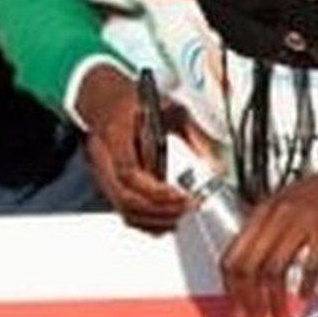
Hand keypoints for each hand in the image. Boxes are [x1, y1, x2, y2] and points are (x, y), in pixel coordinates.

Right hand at [75, 65, 198, 233]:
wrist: (102, 96)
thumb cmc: (134, 99)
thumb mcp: (170, 107)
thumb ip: (193, 134)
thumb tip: (217, 163)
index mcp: (116, 131)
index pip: (128, 171)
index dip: (155, 190)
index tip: (181, 196)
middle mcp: (102, 154)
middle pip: (124, 197)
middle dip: (159, 210)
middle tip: (186, 209)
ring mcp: (101, 170)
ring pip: (122, 208)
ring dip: (152, 219)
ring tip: (180, 217)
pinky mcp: (106, 181)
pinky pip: (121, 208)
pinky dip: (144, 220)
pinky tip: (164, 220)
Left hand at [220, 158, 317, 316]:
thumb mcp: (285, 208)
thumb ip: (269, 233)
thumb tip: (256, 270)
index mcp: (261, 212)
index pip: (231, 256)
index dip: (232, 288)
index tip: (239, 308)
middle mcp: (276, 216)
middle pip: (248, 266)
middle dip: (249, 299)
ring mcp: (301, 221)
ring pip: (273, 270)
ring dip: (275, 300)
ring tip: (281, 316)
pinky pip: (310, 264)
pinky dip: (305, 286)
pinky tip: (305, 298)